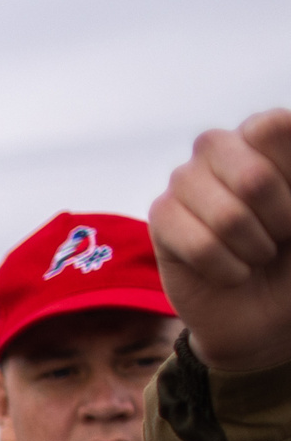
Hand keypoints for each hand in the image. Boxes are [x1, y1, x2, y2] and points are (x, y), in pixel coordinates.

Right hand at [150, 109, 290, 374]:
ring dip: (252, 250)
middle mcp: (222, 149)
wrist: (266, 312)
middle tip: (280, 235)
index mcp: (266, 136)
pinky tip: (229, 271)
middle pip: (252, 176)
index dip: (289, 175)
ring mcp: (186, 180)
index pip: (272, 128)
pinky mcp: (162, 216)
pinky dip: (226, 269)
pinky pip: (197, 245)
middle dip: (277, 222)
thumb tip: (257, 184)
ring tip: (256, 254)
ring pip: (226, 217)